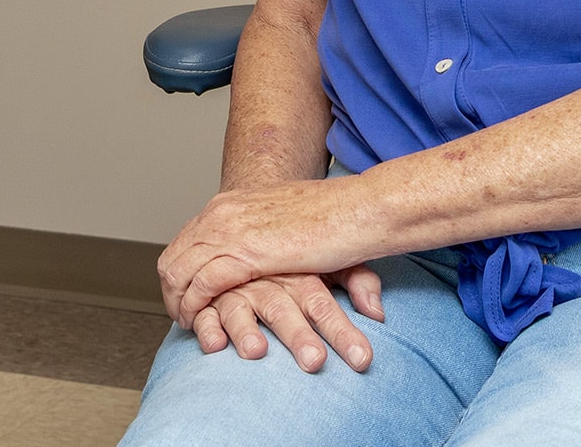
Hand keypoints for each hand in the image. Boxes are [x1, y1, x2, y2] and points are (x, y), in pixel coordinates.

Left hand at [158, 179, 372, 328]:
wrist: (360, 206)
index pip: (186, 240)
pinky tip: (203, 324)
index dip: (181, 273)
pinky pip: (203, 283)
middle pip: (174, 257)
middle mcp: (223, 213)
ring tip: (189, 326)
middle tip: (183, 318)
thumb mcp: (287, 224)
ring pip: (179, 270)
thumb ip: (264, 239)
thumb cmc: (334, 216)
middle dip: (172, 292)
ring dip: (179, 303)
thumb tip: (257, 259)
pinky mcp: (246, 252)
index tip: (188, 298)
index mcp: (231, 203)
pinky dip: (196, 307)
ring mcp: (231, 230)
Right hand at [189, 268, 383, 372]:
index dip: (342, 331)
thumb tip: (378, 312)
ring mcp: (235, 286)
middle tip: (314, 362)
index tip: (362, 359)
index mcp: (299, 273)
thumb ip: (357, 280)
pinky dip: (206, 325)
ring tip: (256, 352)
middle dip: (298, 336)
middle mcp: (267, 280)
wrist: (252, 218)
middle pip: (283, 308)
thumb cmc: (296, 250)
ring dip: (245, 331)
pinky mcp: (209, 294)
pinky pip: (202, 309)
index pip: (323, 303)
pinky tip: (213, 344)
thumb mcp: (332, 260)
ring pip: (238, 307)